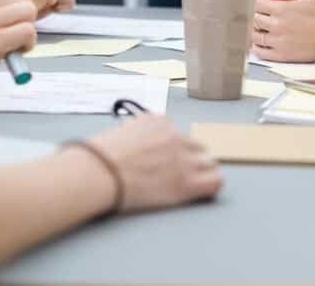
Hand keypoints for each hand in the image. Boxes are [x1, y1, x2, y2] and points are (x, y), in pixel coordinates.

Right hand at [89, 115, 221, 212]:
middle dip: (189, 159)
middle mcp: (176, 136)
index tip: (161, 161)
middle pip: (197, 147)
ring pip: (208, 163)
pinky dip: (210, 186)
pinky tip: (201, 192)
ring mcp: (184, 158)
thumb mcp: (121, 134)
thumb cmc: (99, 157)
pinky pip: (214, 181)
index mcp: (159, 121)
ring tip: (187, 185)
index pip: (176, 134)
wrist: (99, 172)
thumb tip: (140, 149)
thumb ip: (139, 137)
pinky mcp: (187, 181)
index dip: (171, 150)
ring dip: (199, 173)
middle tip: (174, 175)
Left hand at [252, 0, 314, 62]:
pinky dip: (256, 47)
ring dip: (254, 30)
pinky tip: (259, 43)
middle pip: (254, 19)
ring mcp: (276, 42)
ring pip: (254, 35)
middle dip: (255, 15)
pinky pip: (260, 52)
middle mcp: (275, 25)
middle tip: (260, 15)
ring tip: (259, 28)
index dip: (257, 2)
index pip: (257, 4)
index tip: (261, 3)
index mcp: (281, 9)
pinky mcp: (280, 55)